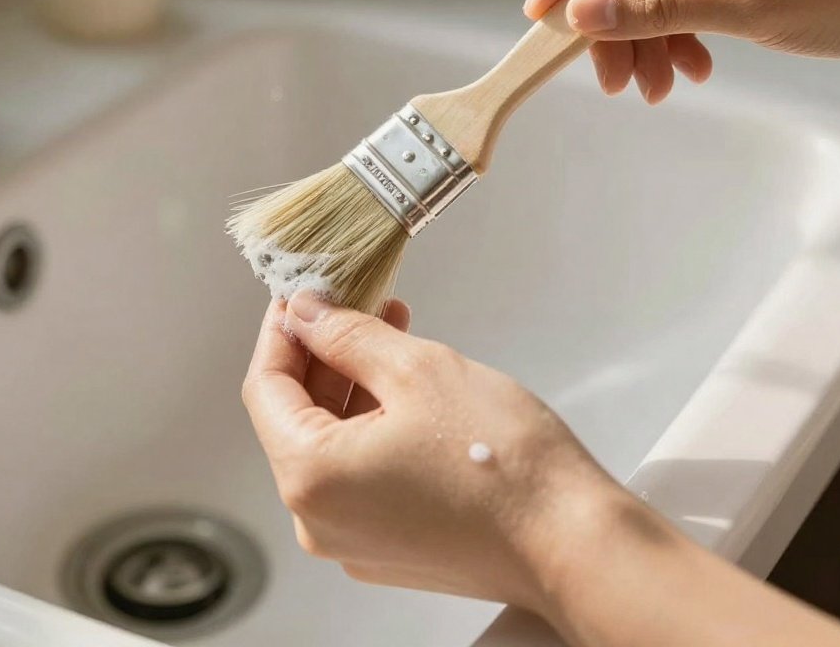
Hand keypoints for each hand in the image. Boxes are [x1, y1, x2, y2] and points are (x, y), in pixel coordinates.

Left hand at [242, 294, 619, 619]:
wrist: (574, 543)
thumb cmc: (504, 464)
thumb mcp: (416, 370)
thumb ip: (346, 336)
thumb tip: (306, 315)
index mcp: (311, 478)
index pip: (265, 387)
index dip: (282, 331)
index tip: (300, 293)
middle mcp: (320, 520)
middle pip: (297, 416)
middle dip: (325, 351)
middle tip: (354, 301)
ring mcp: (354, 539)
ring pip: (332, 441)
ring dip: (354, 382)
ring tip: (390, 330)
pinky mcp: (390, 545)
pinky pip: (360, 470)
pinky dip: (373, 421)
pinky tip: (405, 384)